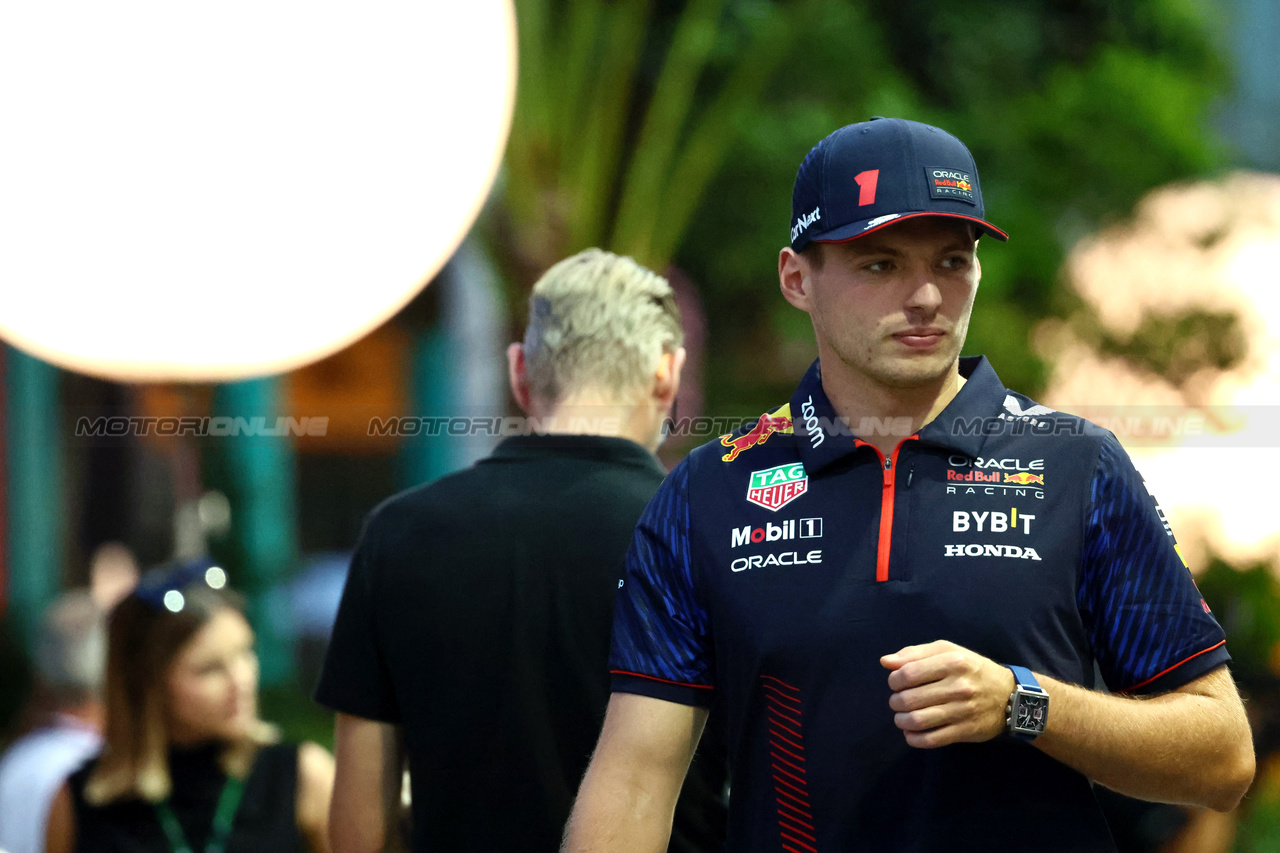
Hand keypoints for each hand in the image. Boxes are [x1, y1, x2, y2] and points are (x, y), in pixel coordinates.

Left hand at [880, 640, 1016, 748]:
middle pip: (910, 699)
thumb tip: (885, 662)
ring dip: (901, 721)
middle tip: (898, 702)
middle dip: (895, 702)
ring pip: (918, 721)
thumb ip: (914, 654)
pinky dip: (914, 739)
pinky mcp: (965, 730)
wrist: (1010, 695)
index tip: (896, 684)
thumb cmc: (972, 669)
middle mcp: (958, 685)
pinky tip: (911, 733)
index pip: (908, 674)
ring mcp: (963, 710)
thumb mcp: (947, 651)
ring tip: (902, 717)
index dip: (894, 681)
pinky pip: (931, 739)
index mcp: (952, 661)